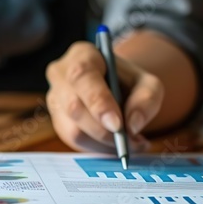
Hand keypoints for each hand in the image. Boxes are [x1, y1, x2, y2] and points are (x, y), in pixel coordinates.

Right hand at [45, 41, 161, 152]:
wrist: (114, 87)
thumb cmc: (128, 82)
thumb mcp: (148, 83)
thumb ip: (147, 99)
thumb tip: (132, 126)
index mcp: (82, 55)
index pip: (82, 76)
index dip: (98, 102)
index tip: (118, 125)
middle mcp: (60, 75)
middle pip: (74, 107)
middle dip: (104, 131)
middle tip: (131, 142)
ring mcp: (55, 99)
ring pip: (73, 130)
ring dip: (104, 144)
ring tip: (130, 144)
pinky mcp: (57, 121)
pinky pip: (74, 142)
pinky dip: (99, 148)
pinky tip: (116, 145)